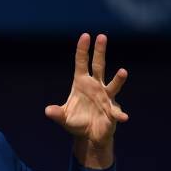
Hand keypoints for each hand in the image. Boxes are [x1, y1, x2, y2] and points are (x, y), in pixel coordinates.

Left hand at [45, 33, 128, 147]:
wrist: (89, 135)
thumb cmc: (76, 122)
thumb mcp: (64, 118)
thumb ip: (57, 114)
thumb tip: (48, 111)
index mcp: (81, 84)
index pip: (81, 64)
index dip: (82, 50)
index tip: (85, 36)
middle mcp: (95, 86)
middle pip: (99, 66)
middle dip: (100, 52)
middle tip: (102, 37)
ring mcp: (106, 96)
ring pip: (113, 85)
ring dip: (118, 79)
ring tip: (123, 72)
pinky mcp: (113, 110)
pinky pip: (116, 111)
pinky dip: (119, 114)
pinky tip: (123, 118)